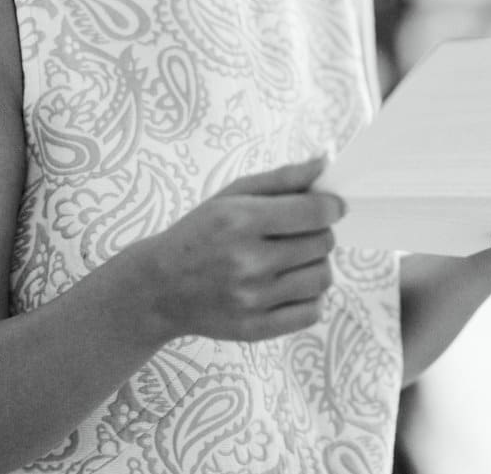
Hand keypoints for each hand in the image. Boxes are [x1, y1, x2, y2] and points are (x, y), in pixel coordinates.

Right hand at [126, 156, 343, 342]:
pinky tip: (289, 285)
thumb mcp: (230, 196)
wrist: (159, 287)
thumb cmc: (198, 234)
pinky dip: (309, 297)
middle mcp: (247, 261)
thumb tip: (326, 162)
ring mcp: (252, 299)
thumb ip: (281, 179)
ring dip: (315, 265)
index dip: (331, 206)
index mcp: (240, 220)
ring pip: (322, 278)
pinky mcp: (256, 329)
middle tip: (298, 233)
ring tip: (293, 260)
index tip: (329, 207)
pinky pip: (312, 312)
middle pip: (323, 244)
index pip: (314, 213)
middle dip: (318, 233)